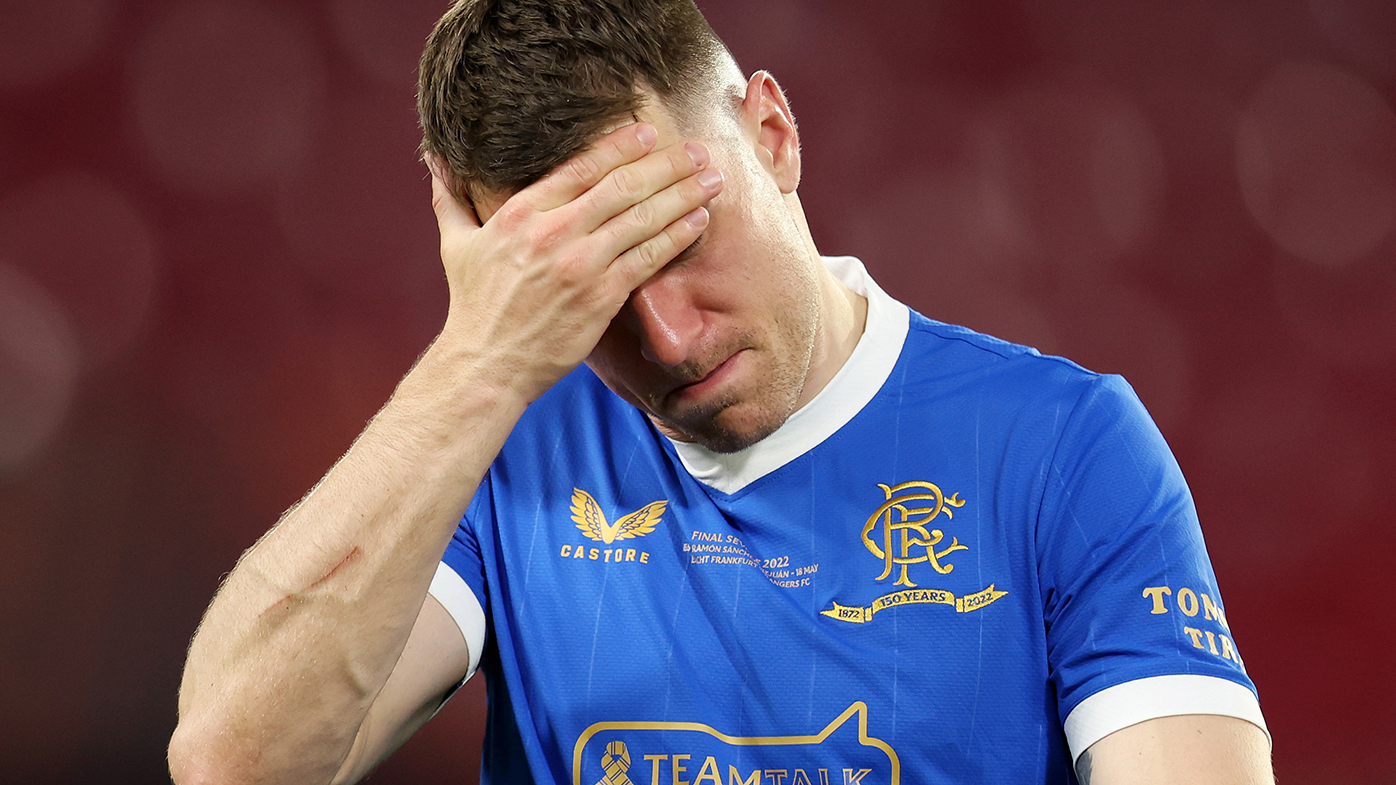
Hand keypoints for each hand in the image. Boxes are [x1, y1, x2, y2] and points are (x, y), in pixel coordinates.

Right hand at [426, 123, 722, 400]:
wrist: (486, 364)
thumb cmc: (473, 305)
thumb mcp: (455, 244)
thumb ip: (450, 197)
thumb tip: (434, 159)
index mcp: (521, 212)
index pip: (581, 167)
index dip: (620, 146)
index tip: (647, 132)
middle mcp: (553, 232)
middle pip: (622, 186)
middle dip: (666, 165)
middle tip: (697, 150)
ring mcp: (580, 264)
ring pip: (642, 218)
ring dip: (682, 195)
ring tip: (711, 180)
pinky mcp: (601, 296)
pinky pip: (648, 259)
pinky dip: (676, 236)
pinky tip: (699, 222)